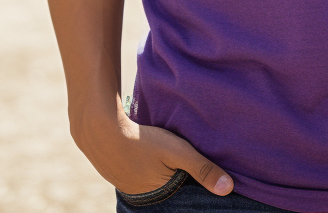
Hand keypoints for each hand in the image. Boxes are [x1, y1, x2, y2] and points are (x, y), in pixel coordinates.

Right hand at [73, 100, 233, 196]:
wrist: (98, 129)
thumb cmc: (141, 141)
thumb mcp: (176, 152)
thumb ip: (202, 168)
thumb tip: (228, 189)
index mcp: (158, 197)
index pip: (182, 198)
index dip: (191, 188)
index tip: (196, 179)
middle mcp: (142, 197)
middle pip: (168, 190)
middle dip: (178, 181)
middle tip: (181, 164)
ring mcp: (127, 186)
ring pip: (153, 182)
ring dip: (162, 173)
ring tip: (165, 159)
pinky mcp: (118, 172)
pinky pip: (139, 173)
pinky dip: (147, 166)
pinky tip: (149, 155)